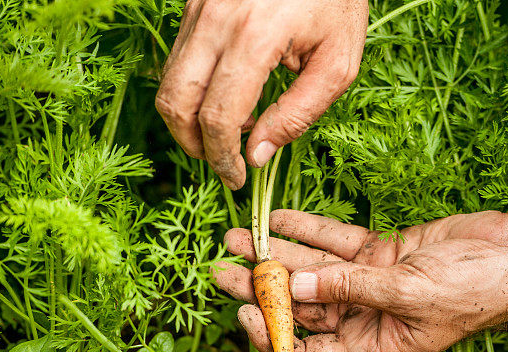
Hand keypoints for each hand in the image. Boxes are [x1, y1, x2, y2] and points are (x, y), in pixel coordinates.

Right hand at [156, 0, 367, 188]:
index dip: (223, 157)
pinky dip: (194, 88)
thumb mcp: (337, 64)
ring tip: (235, 128)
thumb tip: (257, 156)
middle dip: (192, 143)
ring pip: (169, 79)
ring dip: (191, 117)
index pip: (218, 115)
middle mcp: (216, 19)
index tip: (237, 178)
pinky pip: (178, 56)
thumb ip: (298, 114)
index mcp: (255, 37)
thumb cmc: (337, 2)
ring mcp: (199, 7)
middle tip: (221, 162)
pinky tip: (233, 95)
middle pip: (176, 100)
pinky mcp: (194, 2)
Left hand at [213, 210, 507, 351]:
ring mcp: (369, 284)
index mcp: (371, 349)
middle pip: (300, 306)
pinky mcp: (378, 252)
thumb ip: (350, 287)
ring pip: (310, 269)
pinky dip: (307, 230)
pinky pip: (333, 243)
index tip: (243, 314)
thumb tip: (296, 283)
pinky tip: (275, 219)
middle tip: (222, 271)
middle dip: (260, 288)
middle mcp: (364, 320)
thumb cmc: (472, 290)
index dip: (271, 340)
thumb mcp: (408, 294)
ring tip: (235, 239)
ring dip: (274, 254)